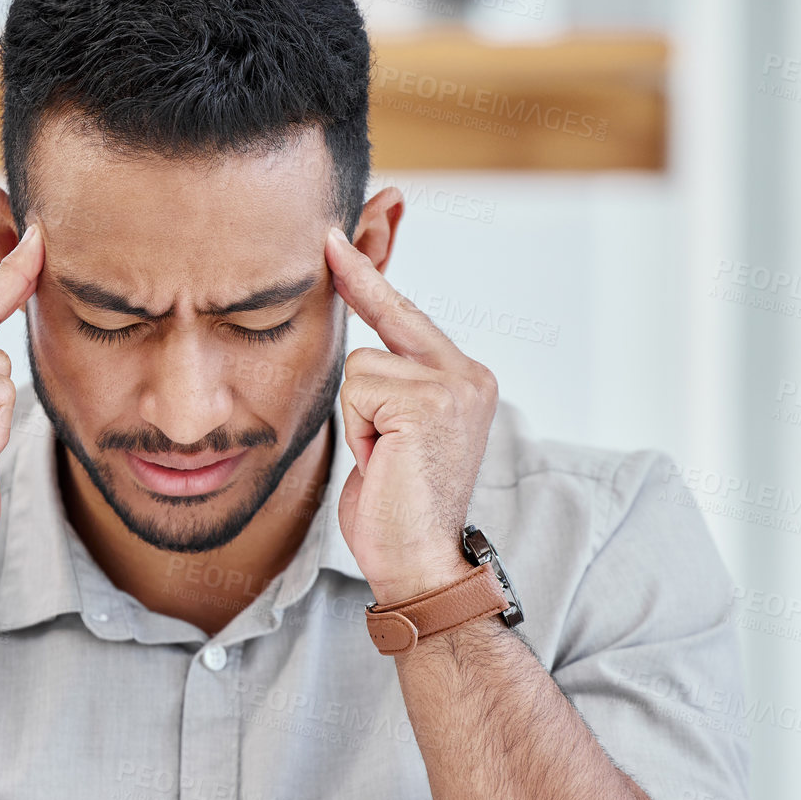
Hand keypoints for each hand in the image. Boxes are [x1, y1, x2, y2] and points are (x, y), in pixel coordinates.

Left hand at [326, 226, 498, 606]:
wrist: (417, 562)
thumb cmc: (393, 506)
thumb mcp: (389, 431)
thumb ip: (386, 381)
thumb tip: (358, 339)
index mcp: (465, 380)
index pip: (408, 316)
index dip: (371, 278)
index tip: (339, 238)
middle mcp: (469, 375)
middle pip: (388, 319)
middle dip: (360, 292)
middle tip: (331, 246)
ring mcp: (455, 386)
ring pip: (360, 364)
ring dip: (355, 416)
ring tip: (380, 456)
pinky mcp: (431, 401)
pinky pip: (358, 388)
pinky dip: (356, 428)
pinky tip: (381, 459)